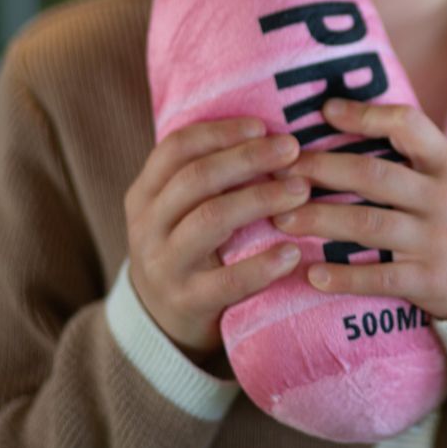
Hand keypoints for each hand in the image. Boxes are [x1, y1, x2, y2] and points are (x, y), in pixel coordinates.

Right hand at [124, 118, 312, 362]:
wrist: (161, 321)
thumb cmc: (188, 248)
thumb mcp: (180, 209)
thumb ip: (208, 176)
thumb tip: (270, 130)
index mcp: (145, 193)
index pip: (177, 148)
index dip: (220, 132)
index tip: (262, 125)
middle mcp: (147, 225)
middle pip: (196, 178)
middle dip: (248, 158)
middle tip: (292, 149)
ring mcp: (164, 265)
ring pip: (211, 220)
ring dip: (260, 199)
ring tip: (301, 191)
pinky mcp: (187, 302)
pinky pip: (227, 281)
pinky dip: (263, 265)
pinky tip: (293, 252)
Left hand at [273, 99, 446, 318]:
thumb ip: (442, 157)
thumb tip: (393, 126)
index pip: (409, 126)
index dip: (367, 114)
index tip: (327, 109)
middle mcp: (441, 199)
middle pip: (373, 175)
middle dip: (323, 168)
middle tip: (282, 167)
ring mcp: (433, 241)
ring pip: (367, 225)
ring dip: (319, 219)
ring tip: (280, 219)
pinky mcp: (428, 281)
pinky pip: (379, 277)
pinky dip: (343, 278)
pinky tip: (310, 276)